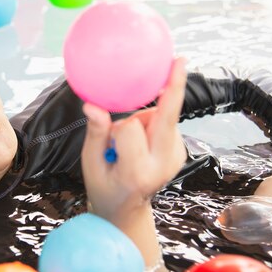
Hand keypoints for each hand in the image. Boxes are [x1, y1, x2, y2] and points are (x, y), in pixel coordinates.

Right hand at [80, 58, 187, 264]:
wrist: (126, 210)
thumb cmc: (104, 186)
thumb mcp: (91, 164)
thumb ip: (95, 134)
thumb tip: (92, 105)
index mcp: (137, 171)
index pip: (130, 129)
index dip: (117, 126)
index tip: (108, 126)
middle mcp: (162, 164)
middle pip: (167, 118)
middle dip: (173, 89)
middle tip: (179, 60)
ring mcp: (175, 158)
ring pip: (160, 118)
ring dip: (143, 120)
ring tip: (128, 144)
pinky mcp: (179, 151)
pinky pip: (164, 122)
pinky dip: (150, 123)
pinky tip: (141, 139)